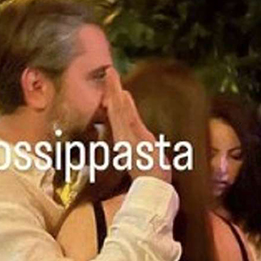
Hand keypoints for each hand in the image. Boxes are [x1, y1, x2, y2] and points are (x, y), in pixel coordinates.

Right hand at [103, 68, 170, 182]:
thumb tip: (140, 142)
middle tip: (109, 71)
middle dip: (112, 91)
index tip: (112, 86)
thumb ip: (141, 149)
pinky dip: (122, 106)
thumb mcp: (145, 160)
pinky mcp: (133, 139)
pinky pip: (127, 119)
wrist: (151, 188)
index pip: (119, 117)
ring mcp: (128, 137)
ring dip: (115, 92)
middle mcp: (125, 137)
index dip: (114, 101)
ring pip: (120, 111)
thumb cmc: (150, 179)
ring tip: (111, 75)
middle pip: (117, 110)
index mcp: (127, 141)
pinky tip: (122, 94)